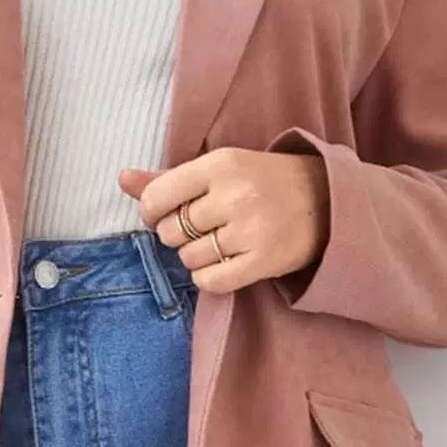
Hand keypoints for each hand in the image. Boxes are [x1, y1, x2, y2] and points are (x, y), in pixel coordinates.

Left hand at [118, 146, 330, 293]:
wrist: (325, 200)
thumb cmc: (261, 181)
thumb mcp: (218, 168)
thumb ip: (168, 178)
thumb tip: (121, 179)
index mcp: (219, 165)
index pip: (157, 197)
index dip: (153, 211)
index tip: (168, 212)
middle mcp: (234, 195)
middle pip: (171, 231)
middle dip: (178, 234)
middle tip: (203, 226)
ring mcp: (250, 229)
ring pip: (189, 258)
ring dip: (196, 256)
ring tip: (219, 242)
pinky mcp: (264, 260)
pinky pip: (211, 281)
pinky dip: (209, 277)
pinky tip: (224, 262)